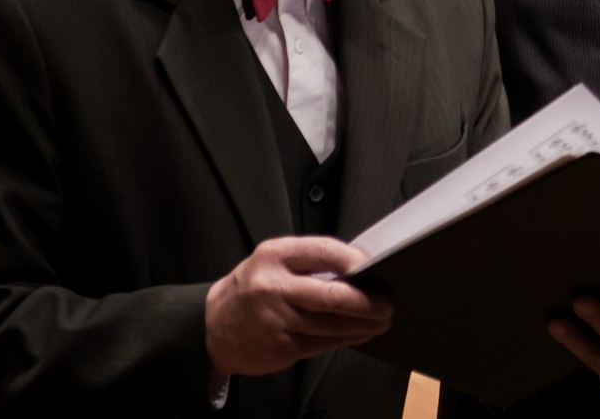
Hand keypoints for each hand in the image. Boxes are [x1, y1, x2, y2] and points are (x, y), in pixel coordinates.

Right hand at [205, 236, 391, 376]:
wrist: (212, 326)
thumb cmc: (251, 289)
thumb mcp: (272, 262)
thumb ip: (309, 262)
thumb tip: (358, 270)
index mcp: (274, 256)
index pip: (326, 252)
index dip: (356, 261)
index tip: (375, 267)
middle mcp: (273, 287)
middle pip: (333, 295)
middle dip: (368, 301)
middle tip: (387, 303)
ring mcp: (276, 320)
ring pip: (332, 324)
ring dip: (363, 324)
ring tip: (380, 321)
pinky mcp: (280, 347)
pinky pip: (323, 343)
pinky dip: (346, 339)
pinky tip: (358, 334)